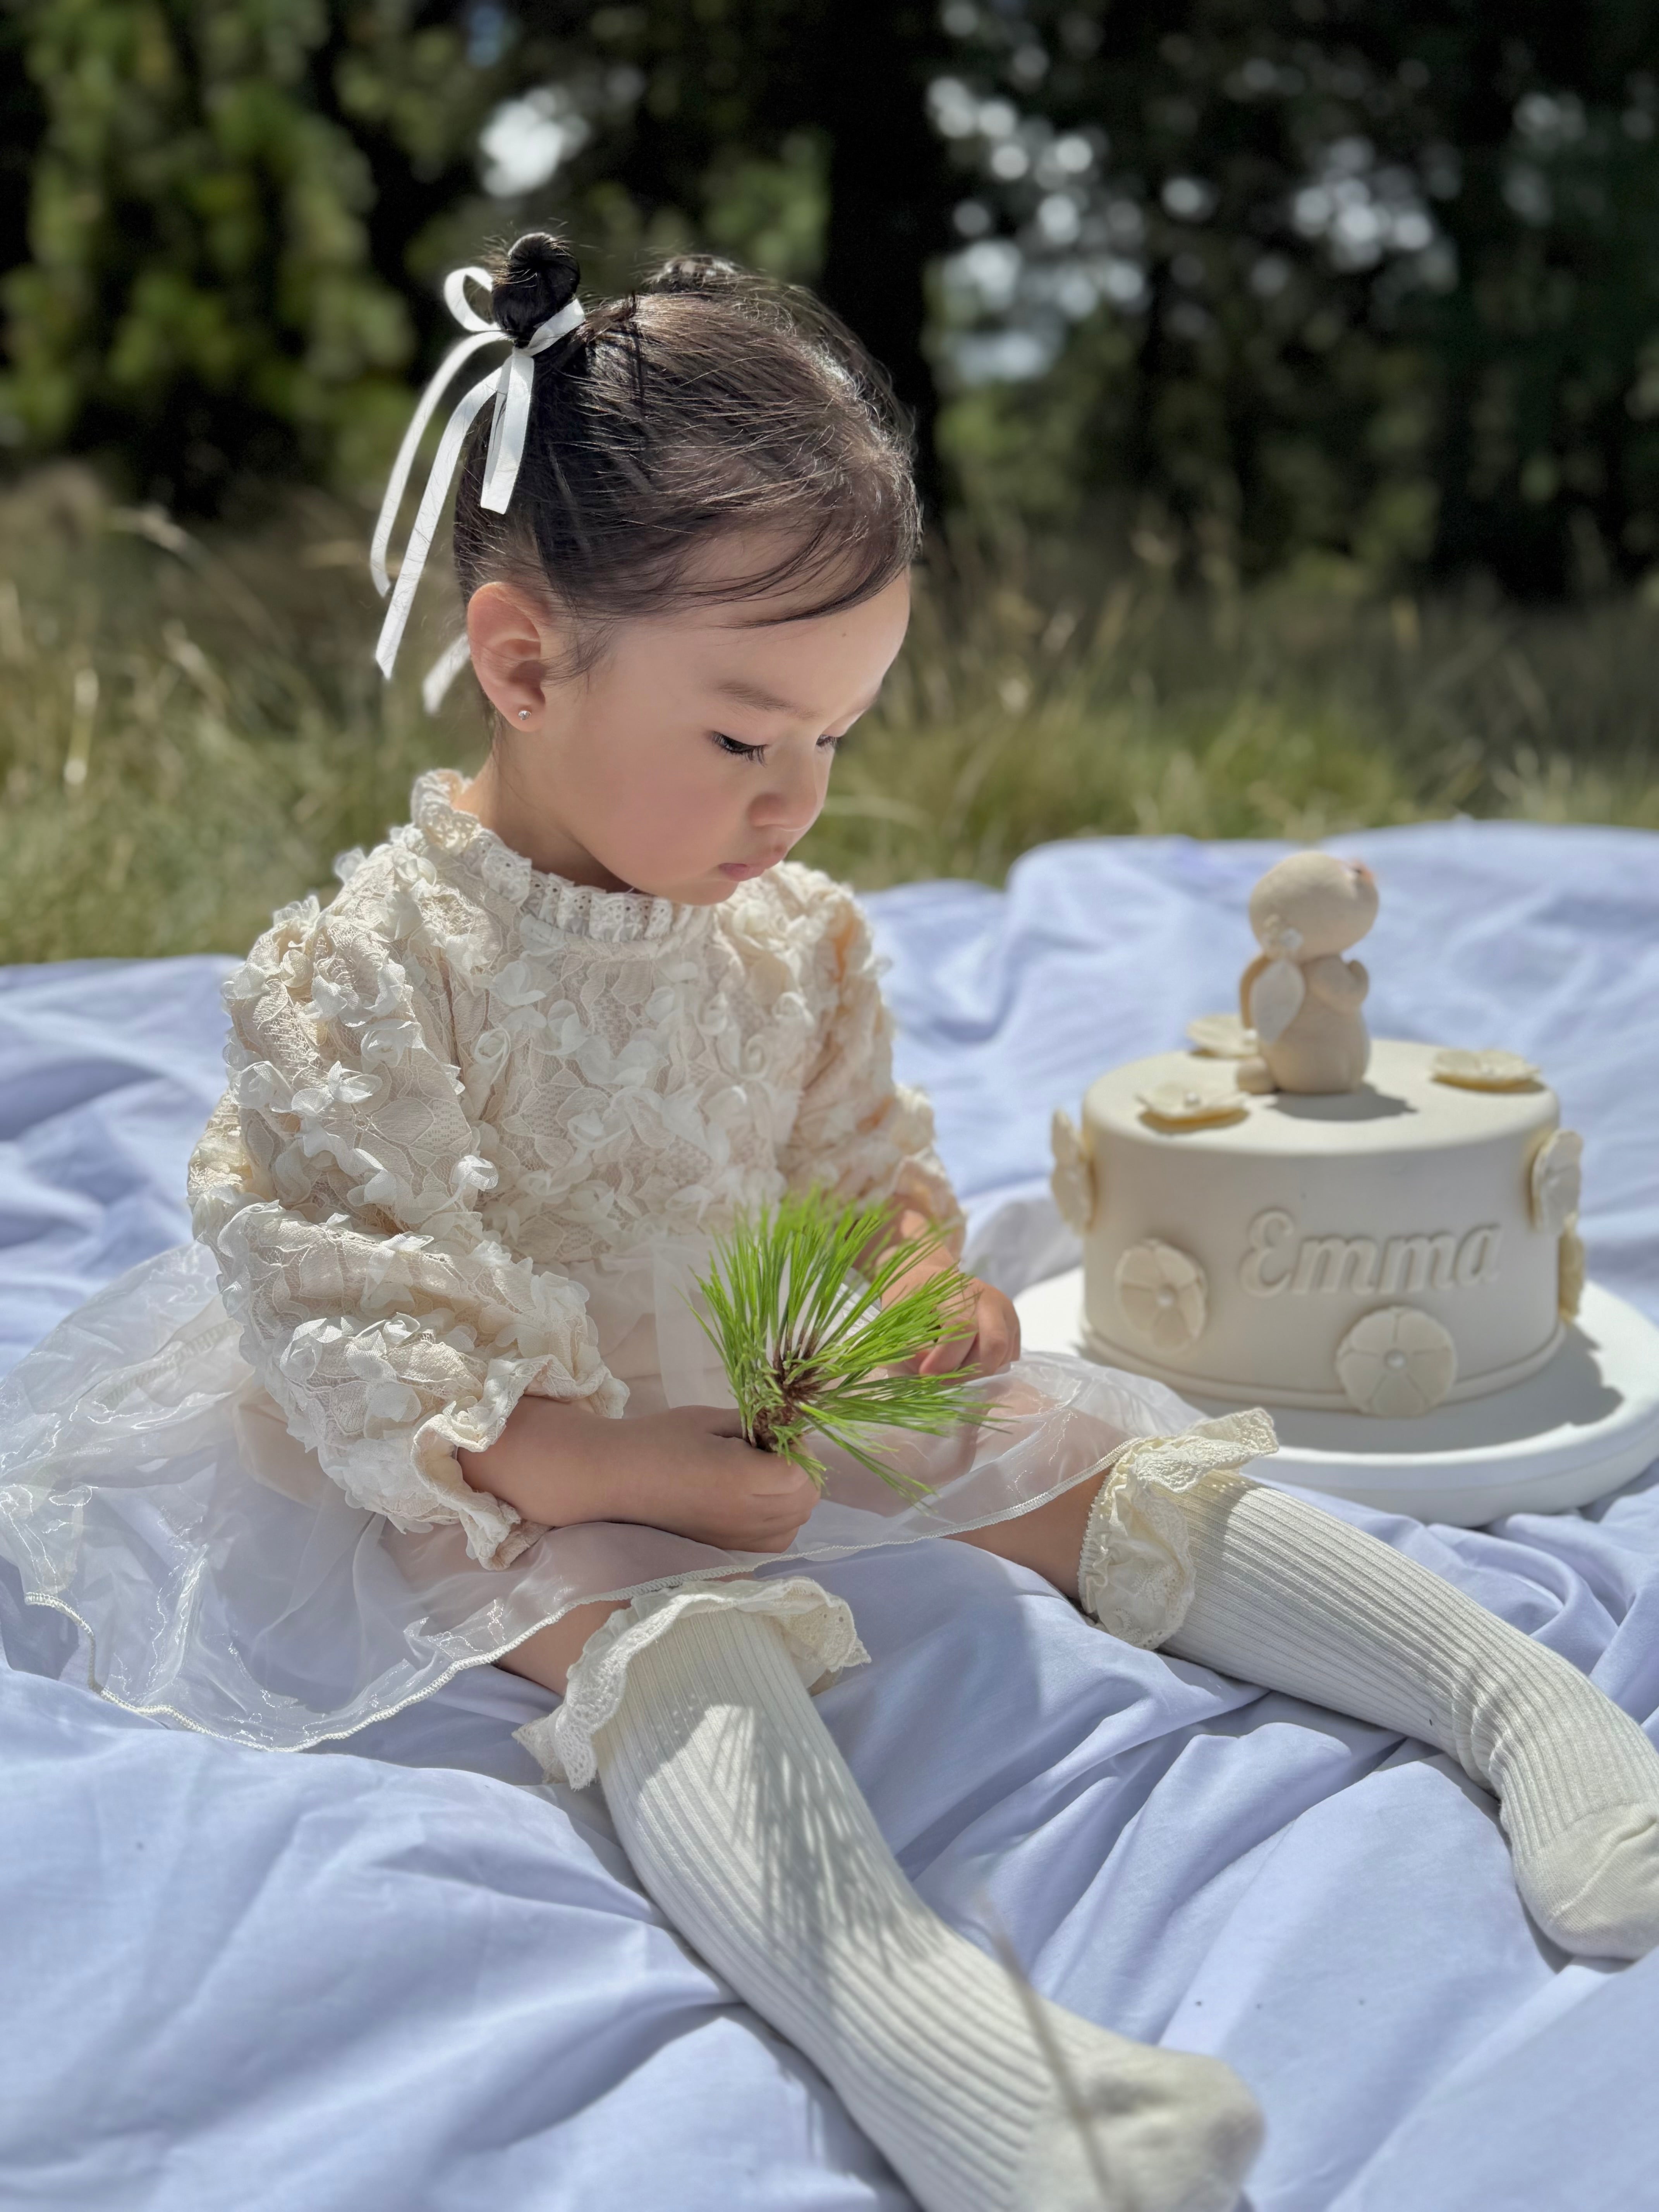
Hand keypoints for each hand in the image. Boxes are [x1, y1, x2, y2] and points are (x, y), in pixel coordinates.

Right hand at [461, 1398, 819, 1553]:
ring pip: (795, 1523)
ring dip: (789, 1498)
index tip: (772, 1433)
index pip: (804, 1472)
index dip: (796, 1448)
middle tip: (764, 1450)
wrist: (614, 1479)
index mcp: (744, 1481)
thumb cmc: (659, 1441)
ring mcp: (740, 1543)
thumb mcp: (711, 1419)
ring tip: (754, 1476)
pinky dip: (775, 1520)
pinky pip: (776, 1540)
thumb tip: (792, 1428)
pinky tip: (747, 1501)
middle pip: (807, 1500)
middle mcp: (748, 1520)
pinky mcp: (730, 1554)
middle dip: (797, 1472)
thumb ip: (758, 1425)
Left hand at [879, 1254, 1019, 1377]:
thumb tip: (927, 1372)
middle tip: (941, 1381)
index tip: (925, 1375)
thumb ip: (913, 1347)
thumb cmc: (911, 1295)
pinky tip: (965, 1359)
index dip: (946, 1359)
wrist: (927, 1274)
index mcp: (959, 1289)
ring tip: (950, 1368)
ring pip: (1002, 1355)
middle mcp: (989, 1298)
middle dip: (968, 1372)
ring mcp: (1005, 1311)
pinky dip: (986, 1367)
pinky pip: (1007, 1357)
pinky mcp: (1012, 1326)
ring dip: (976, 1372)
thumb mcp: (899, 1315)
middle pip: (994, 1344)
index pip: (962, 1328)